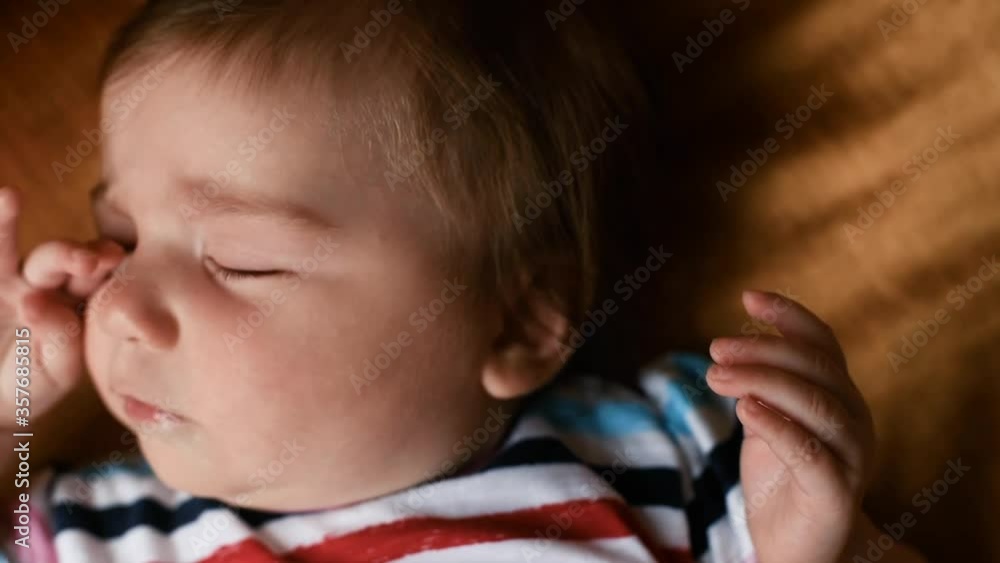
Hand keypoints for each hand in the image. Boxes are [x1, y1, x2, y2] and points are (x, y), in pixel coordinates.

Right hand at [0, 185, 125, 423]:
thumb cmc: (32, 385)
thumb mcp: (54, 372)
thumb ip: (58, 340)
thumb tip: (36, 302)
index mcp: (80, 300)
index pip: (96, 276)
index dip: (103, 264)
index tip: (110, 258)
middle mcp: (47, 283)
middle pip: (61, 258)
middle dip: (72, 253)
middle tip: (85, 260)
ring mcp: (7, 281)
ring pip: (8, 246)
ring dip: (7, 221)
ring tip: (9, 198)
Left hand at [706, 290, 875, 562]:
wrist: (800, 549)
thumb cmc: (783, 480)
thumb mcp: (767, 422)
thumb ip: (761, 388)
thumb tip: (732, 351)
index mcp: (839, 397)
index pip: (823, 344)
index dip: (789, 316)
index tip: (748, 297)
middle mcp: (854, 421)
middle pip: (817, 369)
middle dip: (763, 351)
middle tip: (715, 348)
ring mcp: (852, 458)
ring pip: (816, 405)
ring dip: (762, 381)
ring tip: (716, 375)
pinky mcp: (836, 494)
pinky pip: (810, 452)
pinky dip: (777, 425)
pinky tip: (745, 409)